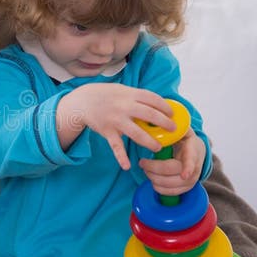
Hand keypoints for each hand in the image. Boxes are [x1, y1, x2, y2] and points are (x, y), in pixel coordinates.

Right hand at [56, 84, 174, 168]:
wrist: (83, 101)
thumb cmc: (106, 95)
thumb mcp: (123, 91)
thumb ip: (138, 97)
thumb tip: (158, 104)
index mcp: (130, 95)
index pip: (153, 99)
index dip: (165, 107)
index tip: (172, 114)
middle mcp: (124, 107)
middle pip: (150, 115)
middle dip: (164, 123)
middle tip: (173, 130)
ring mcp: (116, 120)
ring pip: (137, 133)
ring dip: (149, 142)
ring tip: (158, 148)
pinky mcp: (108, 131)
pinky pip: (116, 146)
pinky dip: (121, 157)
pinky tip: (126, 166)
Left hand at [139, 129, 205, 195]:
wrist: (196, 150)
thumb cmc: (184, 138)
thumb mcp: (181, 129)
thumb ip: (172, 126)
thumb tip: (155, 120)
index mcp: (193, 149)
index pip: (192, 159)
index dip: (189, 167)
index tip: (184, 175)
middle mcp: (195, 167)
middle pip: (175, 174)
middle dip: (155, 169)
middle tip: (142, 163)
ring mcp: (192, 179)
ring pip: (170, 185)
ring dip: (154, 178)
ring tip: (146, 169)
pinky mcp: (186, 188)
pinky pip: (170, 193)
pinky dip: (158, 187)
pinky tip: (153, 179)